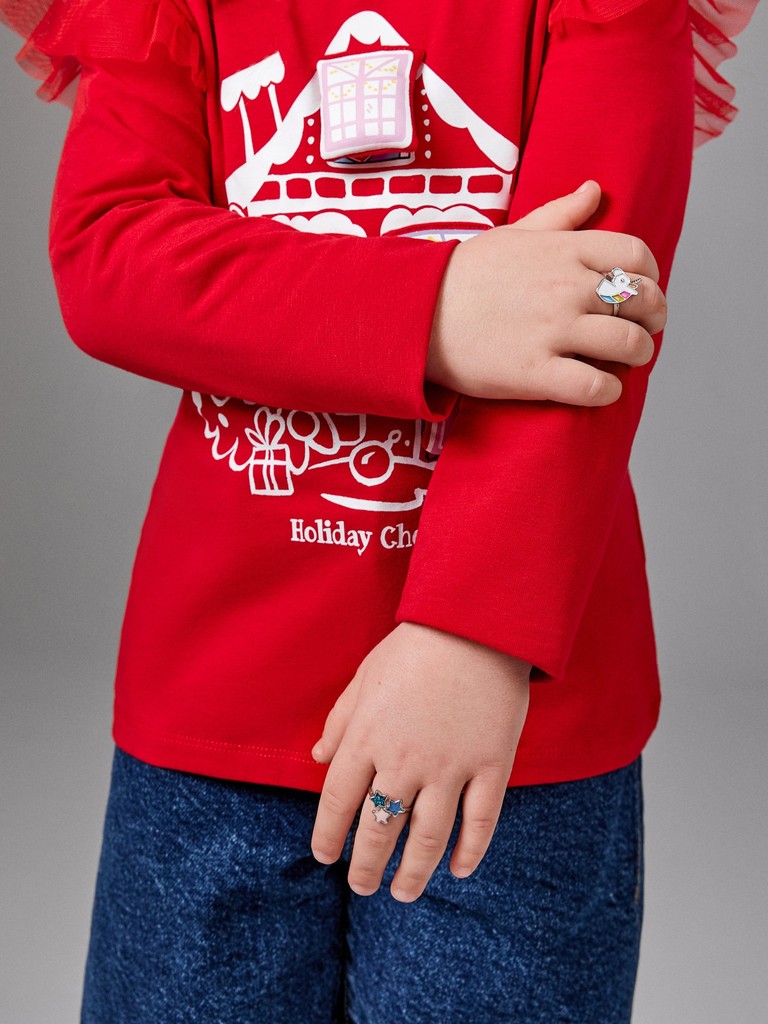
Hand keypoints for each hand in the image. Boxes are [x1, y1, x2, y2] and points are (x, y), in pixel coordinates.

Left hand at [310, 622, 530, 901]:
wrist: (476, 624)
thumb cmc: (415, 647)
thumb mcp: (364, 677)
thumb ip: (340, 721)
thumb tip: (317, 756)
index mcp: (367, 737)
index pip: (338, 802)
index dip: (328, 836)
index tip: (324, 856)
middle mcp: (404, 761)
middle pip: (379, 830)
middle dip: (366, 866)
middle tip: (362, 886)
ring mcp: (450, 767)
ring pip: (427, 838)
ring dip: (412, 874)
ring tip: (402, 894)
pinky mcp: (491, 766)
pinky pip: (480, 822)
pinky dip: (470, 852)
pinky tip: (459, 871)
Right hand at [426, 180, 666, 406]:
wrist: (415, 314)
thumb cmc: (461, 276)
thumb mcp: (513, 234)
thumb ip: (560, 214)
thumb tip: (594, 189)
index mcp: (564, 251)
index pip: (636, 256)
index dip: (651, 276)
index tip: (644, 292)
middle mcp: (566, 288)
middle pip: (640, 301)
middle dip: (652, 318)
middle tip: (642, 331)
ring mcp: (552, 331)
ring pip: (628, 344)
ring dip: (637, 355)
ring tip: (625, 362)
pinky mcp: (535, 372)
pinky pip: (594, 387)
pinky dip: (609, 391)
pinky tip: (602, 388)